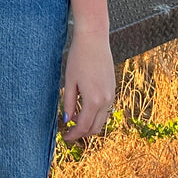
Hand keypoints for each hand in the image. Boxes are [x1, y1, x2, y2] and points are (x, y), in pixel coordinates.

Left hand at [60, 29, 114, 143]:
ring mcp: (112, 95)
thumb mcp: (70, 81)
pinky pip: (105, 109)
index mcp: (94, 100)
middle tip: (69, 132)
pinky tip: (84, 108)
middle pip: (95, 127)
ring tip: (75, 120)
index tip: (64, 137)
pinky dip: (95, 114)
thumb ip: (68, 102)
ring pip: (102, 120)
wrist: (94, 39)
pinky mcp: (113, 89)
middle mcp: (106, 100)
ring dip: (89, 124)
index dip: (73, 135)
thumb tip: (67, 120)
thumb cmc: (79, 58)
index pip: (83, 126)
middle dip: (82, 133)